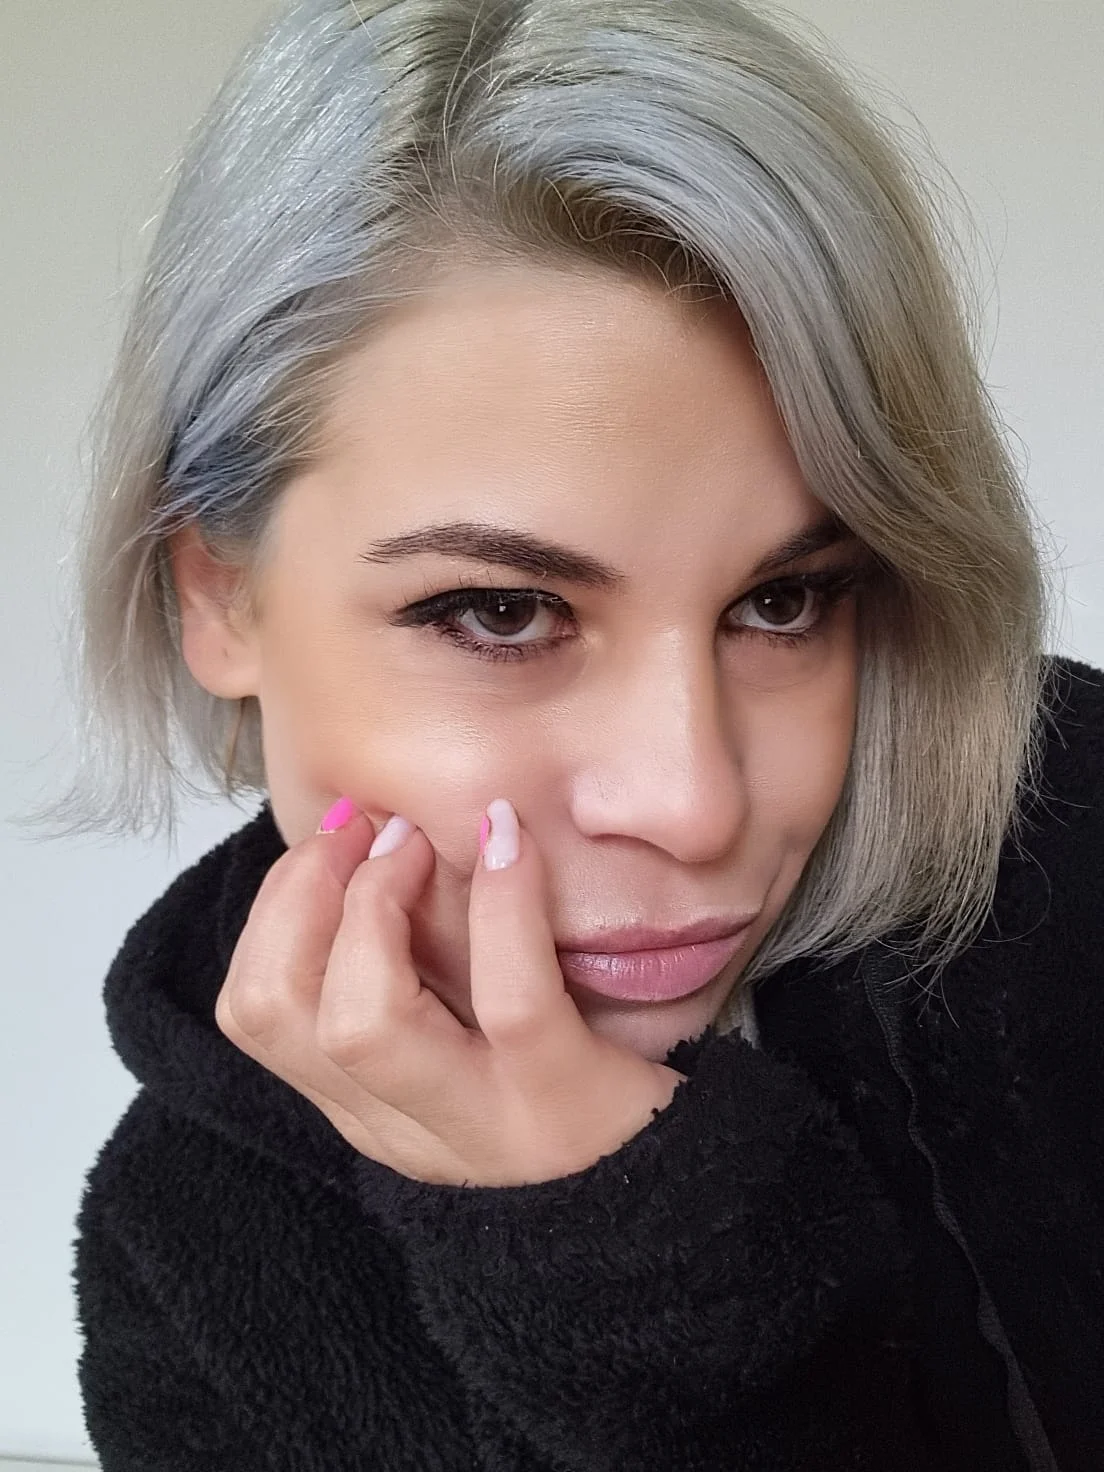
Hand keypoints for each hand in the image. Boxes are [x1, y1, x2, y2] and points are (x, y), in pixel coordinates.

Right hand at [216, 798, 687, 1186]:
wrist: (671, 1191)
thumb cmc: (559, 1080)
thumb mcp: (462, 1039)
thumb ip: (409, 971)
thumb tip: (368, 841)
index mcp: (362, 1102)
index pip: (255, 1012)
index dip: (274, 908)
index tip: (330, 839)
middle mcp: (397, 1126)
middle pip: (281, 1014)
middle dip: (304, 897)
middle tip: (366, 827)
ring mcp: (476, 1125)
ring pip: (364, 1022)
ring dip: (374, 906)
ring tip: (418, 840)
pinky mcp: (559, 1103)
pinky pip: (509, 998)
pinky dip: (500, 904)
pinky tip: (508, 839)